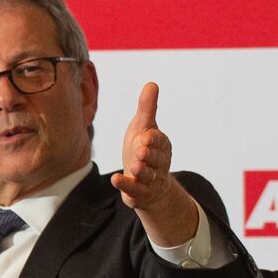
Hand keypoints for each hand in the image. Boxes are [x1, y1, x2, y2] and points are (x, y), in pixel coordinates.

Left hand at [108, 82, 197, 246]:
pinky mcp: (138, 193)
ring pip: (148, 176)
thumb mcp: (143, 128)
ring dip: (141, 171)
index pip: (159, 142)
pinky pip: (134, 190)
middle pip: (156, 159)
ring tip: (134, 166)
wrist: (146, 184)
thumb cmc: (143, 150)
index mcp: (161, 146)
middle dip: (149, 156)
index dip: (153, 140)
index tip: (146, 136)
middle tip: (141, 152)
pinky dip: (126, 185)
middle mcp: (159, 163)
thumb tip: (151, 83)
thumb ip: (147, 109)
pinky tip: (116, 179)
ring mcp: (150, 180)